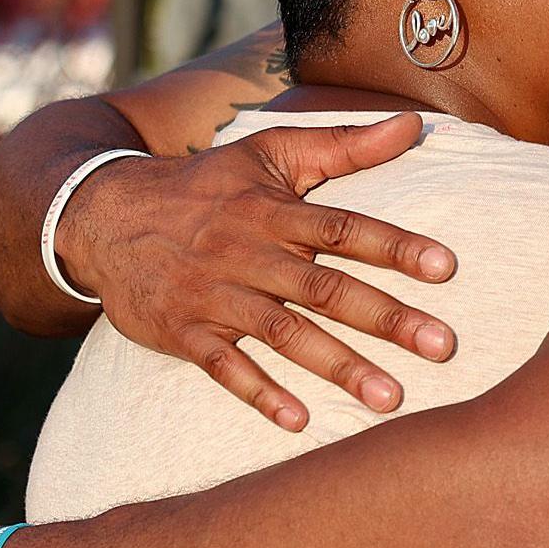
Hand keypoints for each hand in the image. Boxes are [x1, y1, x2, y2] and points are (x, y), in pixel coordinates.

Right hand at [57, 115, 460, 429]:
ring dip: (337, 366)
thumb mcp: (266, 153)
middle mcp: (247, 252)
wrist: (104, 217)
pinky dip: (259, 393)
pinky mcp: (184, 332)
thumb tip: (413, 126)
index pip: (341, 226)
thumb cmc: (203, 185)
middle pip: (323, 287)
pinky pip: (224, 367)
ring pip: (283, 333)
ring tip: (389, 398)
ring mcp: (215, 295)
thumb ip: (342, 145)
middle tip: (442, 347)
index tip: (444, 267)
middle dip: (385, 318)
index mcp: (271, 210)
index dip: (392, 245)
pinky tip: (299, 421)